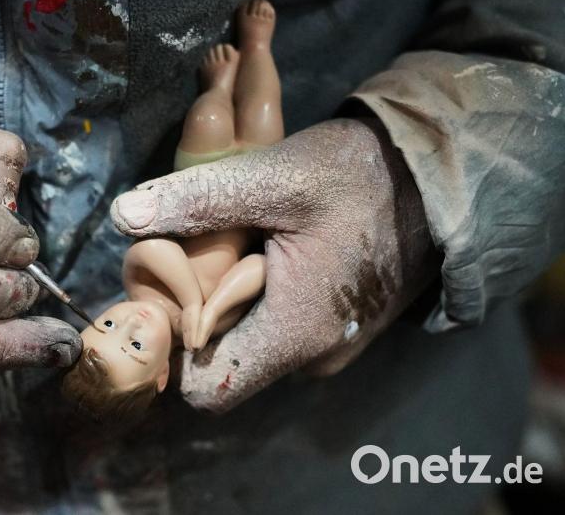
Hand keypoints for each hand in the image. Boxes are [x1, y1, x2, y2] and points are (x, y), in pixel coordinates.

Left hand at [111, 119, 438, 412]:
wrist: (441, 176)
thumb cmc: (362, 177)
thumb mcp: (275, 177)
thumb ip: (198, 199)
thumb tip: (122, 217)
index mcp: (295, 335)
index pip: (207, 389)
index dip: (174, 349)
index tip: (166, 296)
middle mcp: (313, 357)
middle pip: (224, 360)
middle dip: (200, 312)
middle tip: (199, 252)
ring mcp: (330, 345)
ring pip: (251, 340)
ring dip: (231, 300)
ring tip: (237, 243)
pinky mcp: (339, 327)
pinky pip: (279, 326)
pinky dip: (261, 296)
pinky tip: (266, 249)